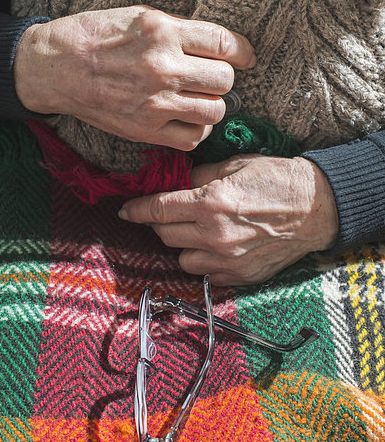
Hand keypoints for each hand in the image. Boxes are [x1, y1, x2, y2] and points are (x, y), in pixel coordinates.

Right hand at [14, 5, 255, 150]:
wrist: (56, 68)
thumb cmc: (94, 36)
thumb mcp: (138, 16)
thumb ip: (178, 31)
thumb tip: (214, 46)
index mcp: (163, 32)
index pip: (224, 43)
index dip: (242, 51)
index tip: (245, 57)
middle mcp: (163, 68)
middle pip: (225, 80)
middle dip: (223, 78)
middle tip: (212, 79)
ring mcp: (155, 103)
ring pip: (214, 111)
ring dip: (213, 106)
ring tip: (200, 100)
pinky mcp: (146, 130)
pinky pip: (192, 138)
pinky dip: (196, 130)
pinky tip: (187, 120)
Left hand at [118, 155, 338, 285]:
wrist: (316, 208)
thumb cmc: (277, 180)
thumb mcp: (234, 166)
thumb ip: (199, 178)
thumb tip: (175, 185)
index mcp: (210, 203)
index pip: (158, 209)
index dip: (137, 209)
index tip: (126, 210)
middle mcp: (214, 235)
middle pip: (164, 234)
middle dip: (160, 222)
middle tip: (170, 212)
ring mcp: (226, 259)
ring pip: (181, 258)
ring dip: (181, 243)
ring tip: (197, 230)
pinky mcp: (239, 275)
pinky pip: (204, 273)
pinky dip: (202, 260)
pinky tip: (215, 246)